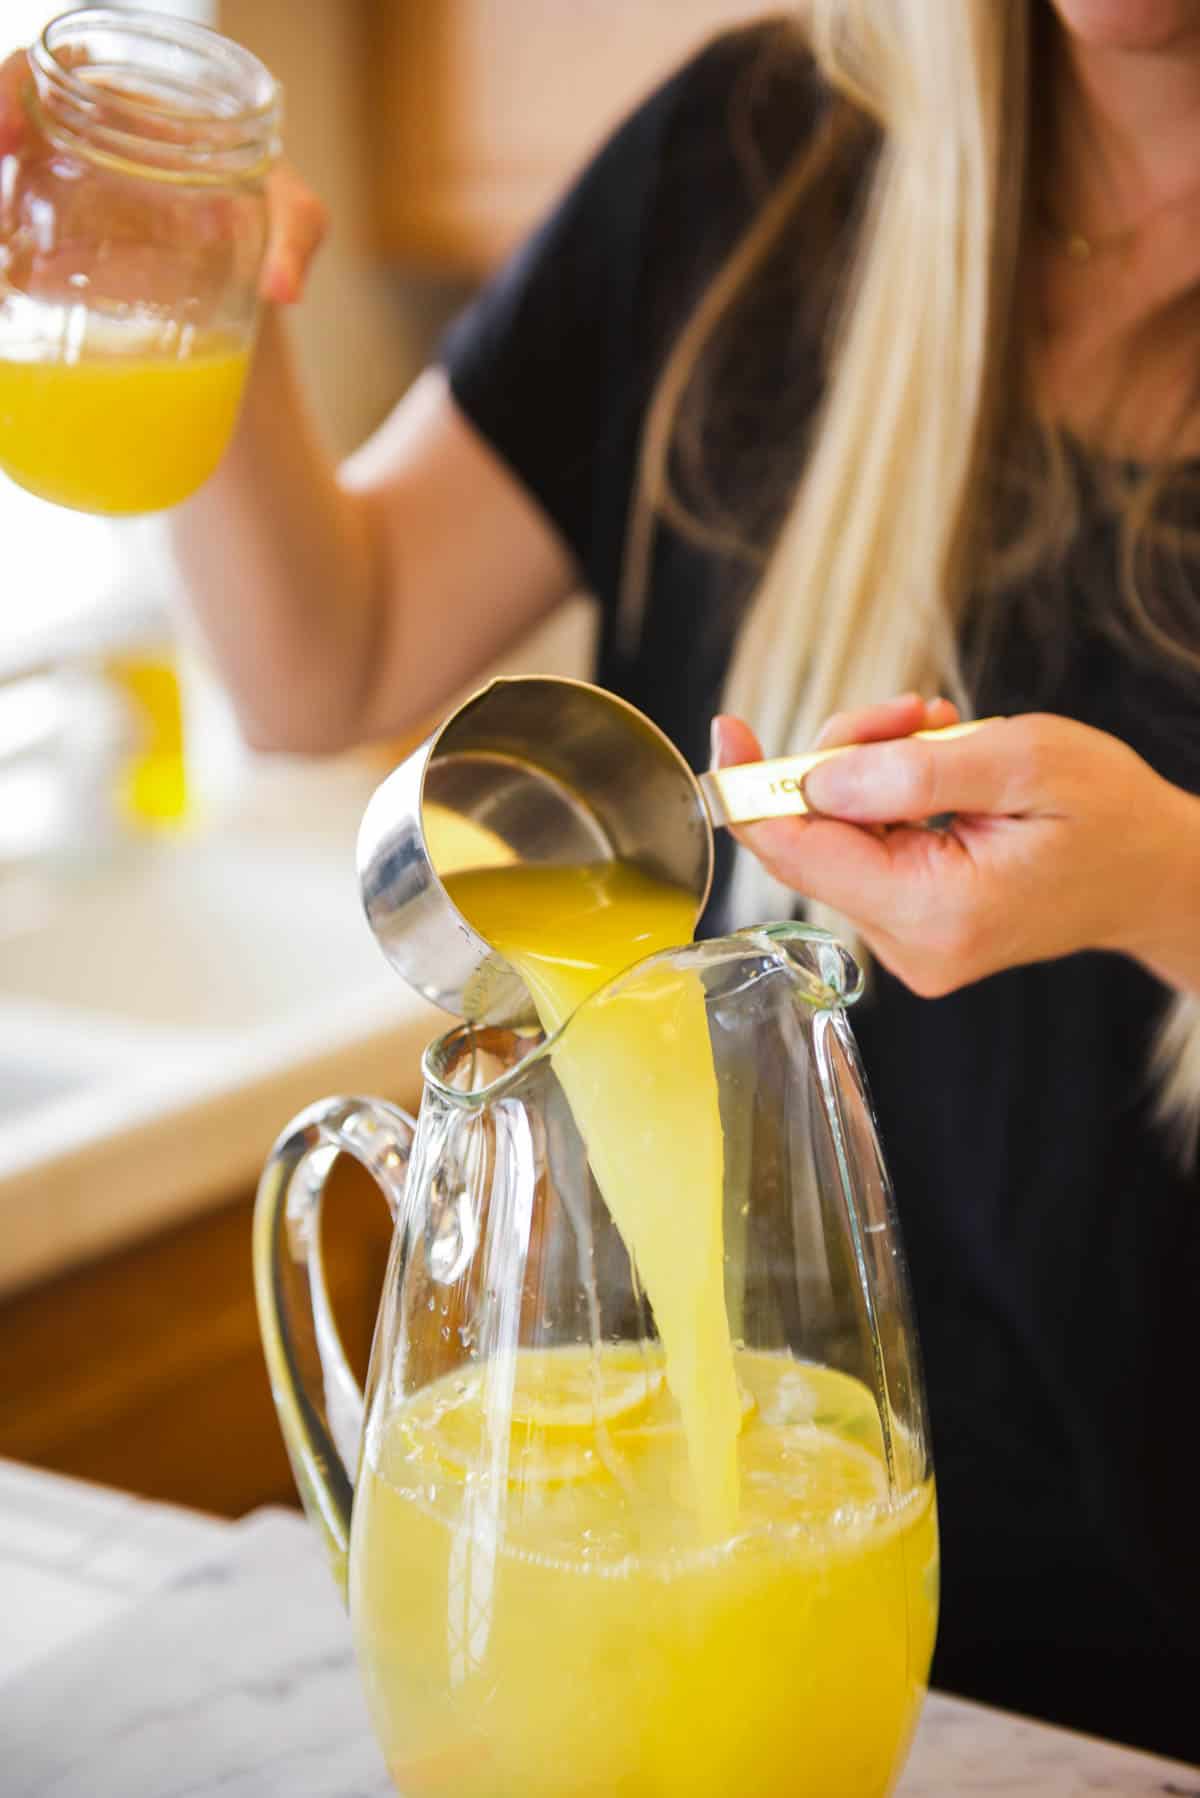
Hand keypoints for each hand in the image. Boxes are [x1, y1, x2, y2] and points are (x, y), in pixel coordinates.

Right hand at [0, 48, 325, 303]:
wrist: (255, 273)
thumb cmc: (269, 214)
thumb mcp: (290, 212)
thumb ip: (295, 233)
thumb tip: (284, 290)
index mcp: (138, 106)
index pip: (56, 72)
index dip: (13, 88)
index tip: (5, 131)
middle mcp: (96, 141)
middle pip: (20, 124)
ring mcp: (77, 195)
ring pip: (18, 182)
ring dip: (2, 204)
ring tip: (1, 236)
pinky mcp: (70, 250)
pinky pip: (25, 241)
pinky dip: (15, 256)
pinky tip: (12, 279)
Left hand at [711, 696, 1199, 997]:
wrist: (1154, 873)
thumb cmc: (1109, 815)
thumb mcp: (1024, 762)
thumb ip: (916, 771)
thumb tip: (818, 776)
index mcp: (937, 912)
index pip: (804, 853)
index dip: (754, 789)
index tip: (726, 731)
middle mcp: (911, 946)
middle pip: (816, 838)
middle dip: (844, 759)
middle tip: (909, 712)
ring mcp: (909, 944)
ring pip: (838, 836)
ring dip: (873, 770)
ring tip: (942, 733)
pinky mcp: (911, 927)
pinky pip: (866, 848)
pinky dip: (888, 797)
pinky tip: (938, 768)